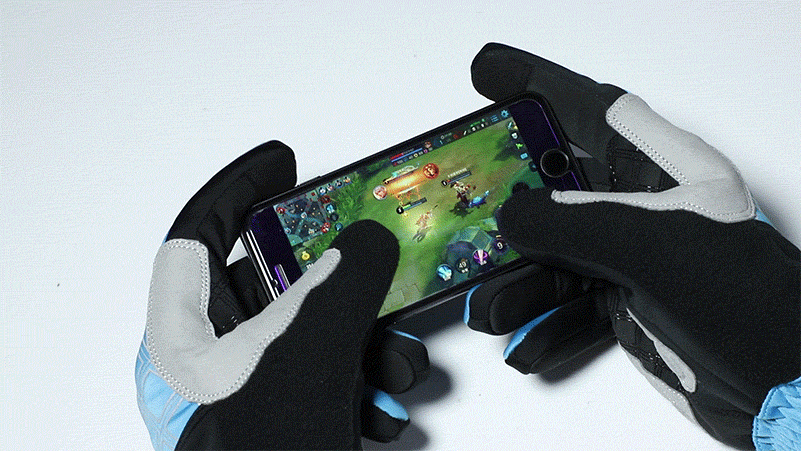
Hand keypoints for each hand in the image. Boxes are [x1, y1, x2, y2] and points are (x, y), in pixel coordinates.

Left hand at [135, 142, 427, 449]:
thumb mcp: (303, 362)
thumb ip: (340, 286)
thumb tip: (367, 238)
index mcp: (184, 340)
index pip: (196, 238)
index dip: (237, 190)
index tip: (282, 161)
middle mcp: (212, 364)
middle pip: (271, 286)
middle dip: (337, 285)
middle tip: (370, 267)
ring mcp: (253, 397)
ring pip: (314, 335)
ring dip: (364, 342)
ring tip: (395, 364)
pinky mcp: (289, 424)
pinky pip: (331, 378)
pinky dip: (364, 383)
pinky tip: (385, 408)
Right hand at [464, 43, 799, 449]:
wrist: (782, 387)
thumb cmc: (746, 307)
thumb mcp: (654, 250)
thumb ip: (574, 226)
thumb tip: (512, 216)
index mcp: (666, 171)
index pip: (593, 112)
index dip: (538, 85)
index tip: (487, 73)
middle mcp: (645, 208)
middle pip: (559, 186)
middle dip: (509, 200)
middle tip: (463, 203)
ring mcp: (633, 259)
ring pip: (554, 254)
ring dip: (517, 281)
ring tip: (488, 306)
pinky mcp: (625, 304)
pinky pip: (567, 305)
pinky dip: (542, 324)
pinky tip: (522, 339)